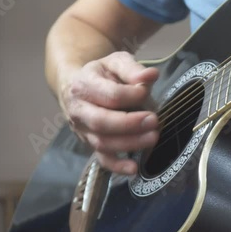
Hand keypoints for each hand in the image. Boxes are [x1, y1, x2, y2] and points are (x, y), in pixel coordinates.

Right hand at [58, 51, 159, 173]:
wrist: (76, 86)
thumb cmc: (101, 74)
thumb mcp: (115, 62)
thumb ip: (132, 69)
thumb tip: (151, 75)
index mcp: (84, 85)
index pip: (109, 95)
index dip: (131, 95)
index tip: (146, 91)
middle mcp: (79, 110)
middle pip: (102, 122)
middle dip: (130, 124)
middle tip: (154, 120)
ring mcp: (83, 130)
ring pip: (103, 143)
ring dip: (130, 143)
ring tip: (153, 137)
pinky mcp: (90, 144)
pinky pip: (102, 160)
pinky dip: (117, 166)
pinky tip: (134, 169)